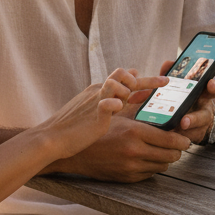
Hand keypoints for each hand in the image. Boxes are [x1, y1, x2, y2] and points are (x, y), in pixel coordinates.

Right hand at [41, 69, 168, 159]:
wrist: (50, 138)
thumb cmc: (71, 126)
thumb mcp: (89, 106)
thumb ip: (107, 96)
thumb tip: (123, 88)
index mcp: (99, 90)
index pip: (123, 77)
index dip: (142, 80)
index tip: (159, 83)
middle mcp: (98, 92)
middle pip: (125, 77)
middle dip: (149, 80)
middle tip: (165, 82)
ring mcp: (95, 103)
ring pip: (116, 83)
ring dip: (128, 90)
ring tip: (131, 104)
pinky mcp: (93, 116)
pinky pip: (106, 103)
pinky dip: (113, 103)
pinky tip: (118, 106)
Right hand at [55, 114, 192, 180]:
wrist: (72, 152)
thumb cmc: (95, 128)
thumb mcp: (116, 113)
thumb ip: (137, 104)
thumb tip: (154, 92)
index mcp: (134, 132)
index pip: (170, 140)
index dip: (182, 140)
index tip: (185, 138)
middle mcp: (135, 152)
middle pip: (170, 156)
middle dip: (177, 150)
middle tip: (178, 144)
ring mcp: (131, 167)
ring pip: (162, 166)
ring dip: (165, 158)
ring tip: (163, 150)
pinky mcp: (127, 178)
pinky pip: (149, 174)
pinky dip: (152, 166)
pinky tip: (148, 157)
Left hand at [125, 59, 214, 145]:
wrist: (194, 120)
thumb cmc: (185, 99)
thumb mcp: (183, 86)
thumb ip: (174, 75)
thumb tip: (168, 63)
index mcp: (204, 96)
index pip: (214, 90)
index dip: (213, 87)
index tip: (210, 83)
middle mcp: (204, 112)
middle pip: (203, 116)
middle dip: (194, 119)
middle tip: (184, 122)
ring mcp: (199, 127)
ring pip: (193, 133)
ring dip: (180, 135)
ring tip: (168, 137)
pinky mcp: (191, 139)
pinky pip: (182, 141)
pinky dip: (173, 139)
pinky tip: (162, 140)